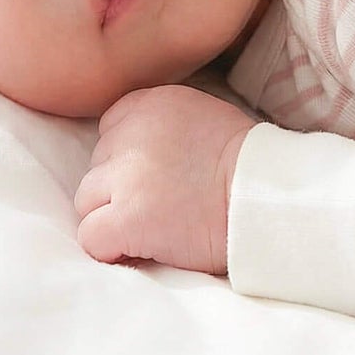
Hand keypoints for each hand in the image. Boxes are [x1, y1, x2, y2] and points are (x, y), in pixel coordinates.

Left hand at [75, 85, 256, 274]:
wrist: (268, 198)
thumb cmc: (250, 166)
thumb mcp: (203, 119)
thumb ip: (164, 128)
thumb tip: (138, 158)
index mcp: (150, 104)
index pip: (109, 132)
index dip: (128, 162)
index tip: (157, 180)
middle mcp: (130, 134)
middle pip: (97, 168)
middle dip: (120, 192)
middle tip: (161, 208)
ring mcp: (126, 176)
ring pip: (87, 202)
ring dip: (113, 219)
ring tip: (153, 230)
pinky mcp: (128, 217)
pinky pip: (91, 238)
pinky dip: (111, 249)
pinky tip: (142, 250)